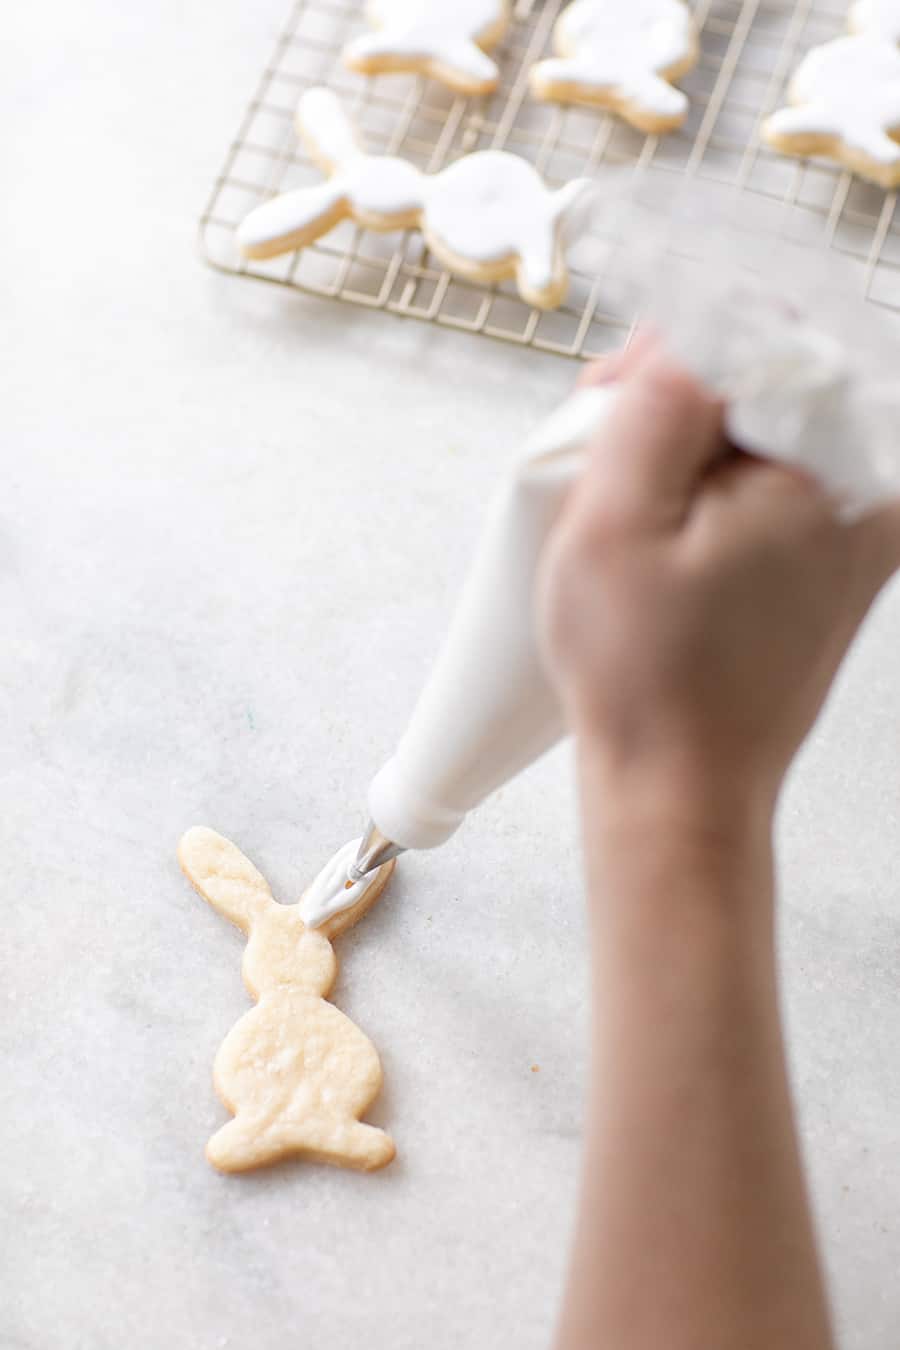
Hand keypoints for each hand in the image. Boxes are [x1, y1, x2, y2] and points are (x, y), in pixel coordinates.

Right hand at [537, 332, 899, 820]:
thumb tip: (689, 331)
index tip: (608, 398)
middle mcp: (869, 493)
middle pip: (767, 377)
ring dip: (689, 448)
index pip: (759, 335)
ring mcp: (860, 529)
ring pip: (762, 429)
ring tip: (631, 510)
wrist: (680, 786)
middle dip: (677, 401)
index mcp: (833, 471)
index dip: (668, 354)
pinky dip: (714, 490)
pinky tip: (667, 535)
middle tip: (605, 458)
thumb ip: (659, 401)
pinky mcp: (836, 560)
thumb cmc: (645, 679)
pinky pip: (773, 481)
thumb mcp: (616, 520)